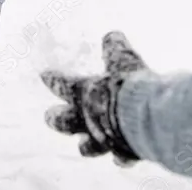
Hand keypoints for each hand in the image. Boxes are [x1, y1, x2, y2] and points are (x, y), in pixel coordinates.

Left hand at [40, 31, 149, 165]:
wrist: (147, 117)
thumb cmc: (129, 86)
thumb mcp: (123, 60)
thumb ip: (115, 49)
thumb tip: (112, 35)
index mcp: (84, 93)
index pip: (61, 84)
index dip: (52, 79)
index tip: (44, 75)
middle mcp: (89, 118)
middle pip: (64, 122)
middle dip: (56, 118)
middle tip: (48, 116)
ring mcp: (103, 138)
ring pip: (87, 146)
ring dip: (85, 145)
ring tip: (82, 145)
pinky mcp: (123, 150)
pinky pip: (120, 156)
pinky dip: (120, 156)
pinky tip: (121, 156)